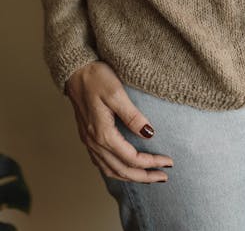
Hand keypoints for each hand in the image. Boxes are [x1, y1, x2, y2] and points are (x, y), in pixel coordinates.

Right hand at [65, 61, 173, 182]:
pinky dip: (117, 170)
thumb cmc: (96, 78)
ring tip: (148, 176)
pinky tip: (126, 167)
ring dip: (131, 176)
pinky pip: (102, 163)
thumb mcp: (117, 93)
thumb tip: (149, 134)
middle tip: (163, 177)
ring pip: (110, 170)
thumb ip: (133, 116)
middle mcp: (94, 142)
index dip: (151, 163)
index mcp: (103, 133)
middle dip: (144, 176)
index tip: (168, 162)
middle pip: (121, 170)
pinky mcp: (88, 136)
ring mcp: (89, 141)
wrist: (75, 70)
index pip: (131, 158)